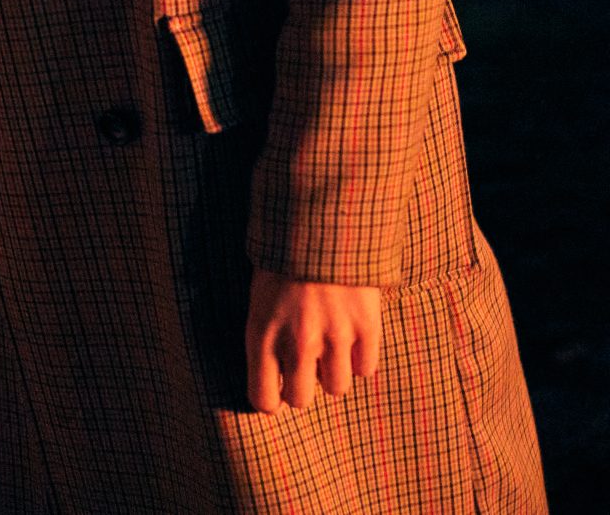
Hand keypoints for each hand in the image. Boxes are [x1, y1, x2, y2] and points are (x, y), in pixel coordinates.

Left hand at [245, 270, 381, 414]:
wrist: (319, 224)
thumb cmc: (281, 262)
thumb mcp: (257, 298)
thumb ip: (266, 338)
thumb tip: (277, 377)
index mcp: (262, 334)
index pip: (263, 397)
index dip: (270, 400)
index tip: (276, 391)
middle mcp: (297, 342)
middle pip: (302, 399)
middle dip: (303, 388)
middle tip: (305, 368)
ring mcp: (334, 337)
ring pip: (337, 387)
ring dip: (334, 372)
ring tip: (330, 346)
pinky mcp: (366, 328)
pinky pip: (366, 369)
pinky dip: (361, 358)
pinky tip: (352, 337)